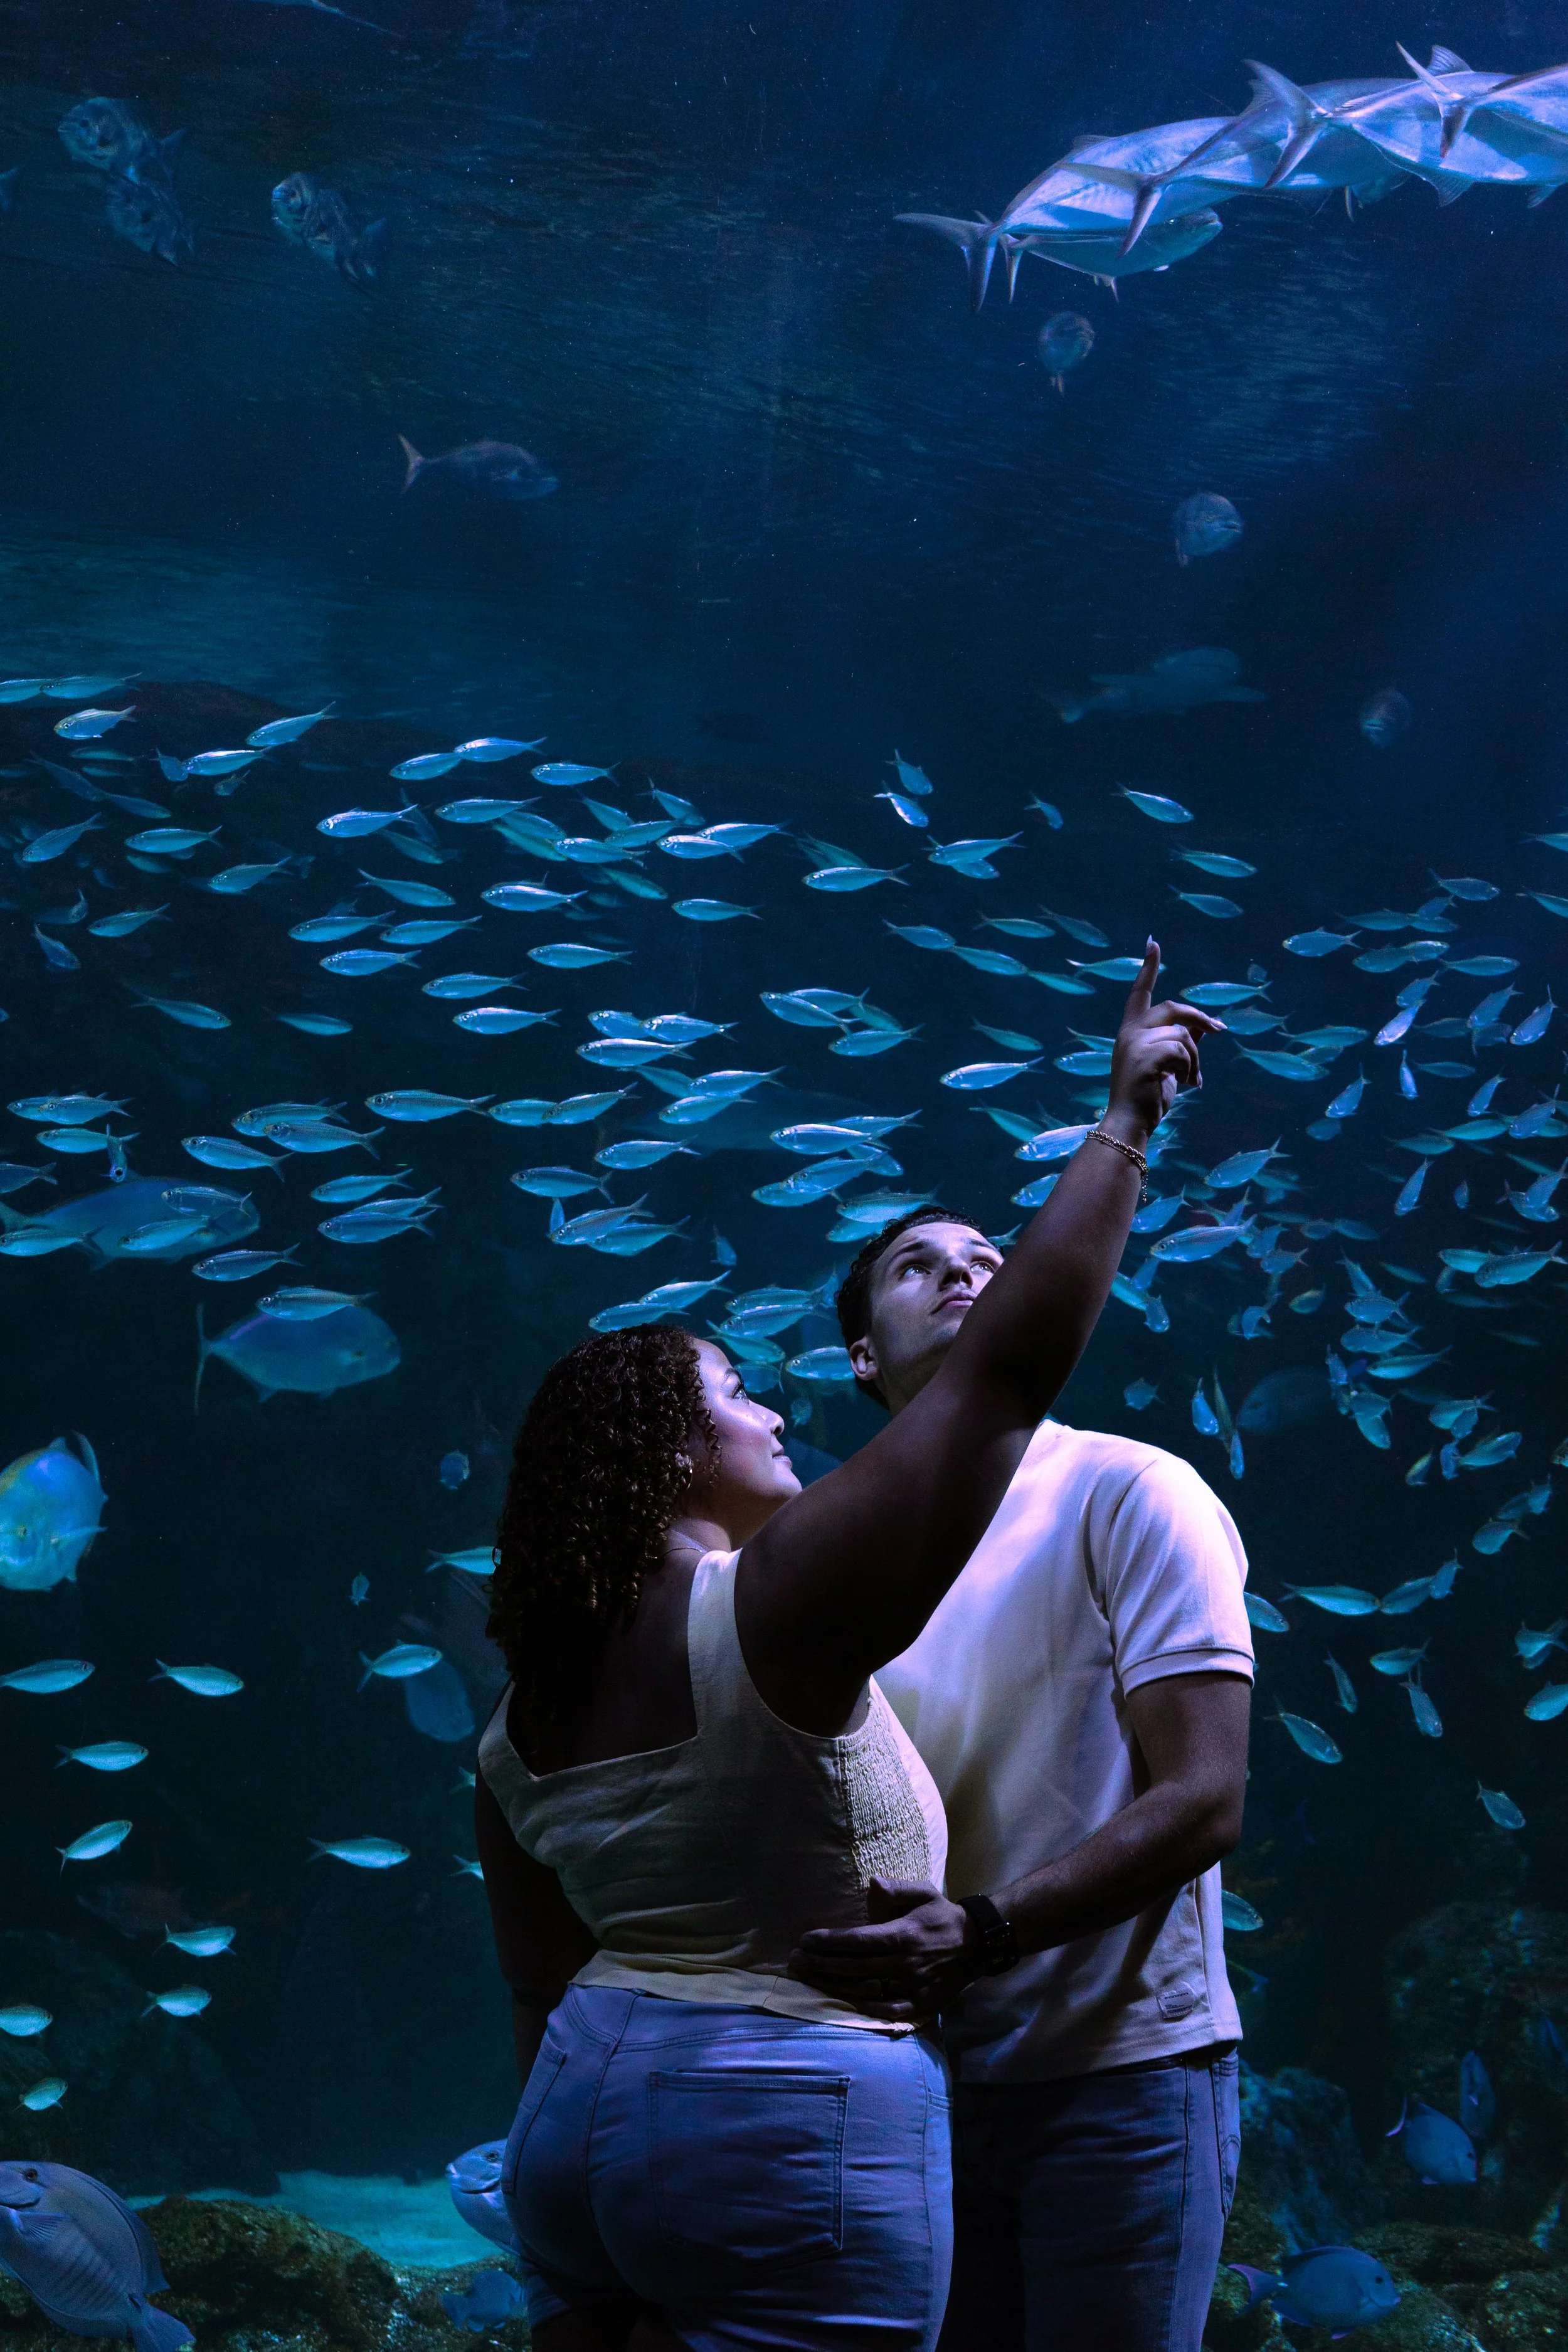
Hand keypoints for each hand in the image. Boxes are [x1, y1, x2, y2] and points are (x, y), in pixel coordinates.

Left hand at [787, 1879, 979, 2023]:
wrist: (978, 1944)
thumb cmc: (942, 1914)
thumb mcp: (924, 1891)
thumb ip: (897, 1888)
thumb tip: (873, 1884)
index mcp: (904, 1934)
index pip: (858, 1940)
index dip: (829, 1942)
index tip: (804, 1940)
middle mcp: (906, 1963)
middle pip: (855, 1968)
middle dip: (821, 1964)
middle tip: (795, 1961)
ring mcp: (913, 1987)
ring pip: (866, 1991)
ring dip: (834, 1986)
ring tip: (809, 1978)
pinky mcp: (922, 2005)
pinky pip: (888, 2013)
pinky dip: (865, 2009)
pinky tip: (844, 2001)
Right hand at [1104, 938, 1223, 1143]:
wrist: (1131, 1121)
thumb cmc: (1147, 1096)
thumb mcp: (1167, 1064)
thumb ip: (1182, 1042)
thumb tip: (1206, 1028)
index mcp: (1131, 1031)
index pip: (1140, 992)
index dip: (1148, 967)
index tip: (1153, 943)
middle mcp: (1130, 1032)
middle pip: (1174, 1009)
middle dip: (1200, 1019)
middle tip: (1220, 1031)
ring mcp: (1135, 1043)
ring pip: (1184, 1034)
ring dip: (1195, 1059)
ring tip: (1190, 1080)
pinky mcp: (1145, 1056)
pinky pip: (1182, 1050)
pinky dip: (1190, 1067)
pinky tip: (1185, 1084)